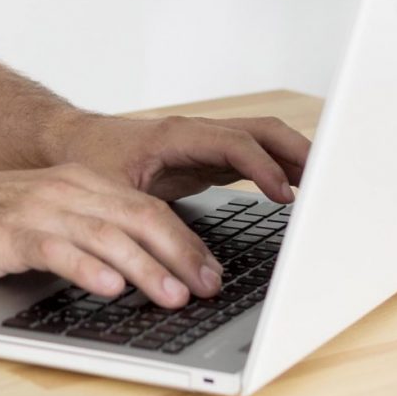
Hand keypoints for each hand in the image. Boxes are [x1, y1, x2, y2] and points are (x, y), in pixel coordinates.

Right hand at [0, 163, 223, 307]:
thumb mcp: (41, 219)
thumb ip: (84, 234)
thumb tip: (134, 271)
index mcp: (77, 184)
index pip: (146, 208)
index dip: (184, 240)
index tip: (211, 272)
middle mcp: (63, 191)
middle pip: (138, 218)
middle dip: (180, 254)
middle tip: (209, 287)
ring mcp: (35, 209)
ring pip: (106, 235)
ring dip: (146, 268)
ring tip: (173, 296)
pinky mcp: (6, 232)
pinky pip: (55, 249)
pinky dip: (86, 268)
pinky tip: (109, 288)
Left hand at [47, 112, 310, 203]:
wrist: (68, 143)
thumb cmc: (85, 162)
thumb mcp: (111, 195)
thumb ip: (148, 225)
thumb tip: (187, 264)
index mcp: (177, 135)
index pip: (236, 143)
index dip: (264, 168)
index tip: (285, 196)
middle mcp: (197, 133)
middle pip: (262, 130)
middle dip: (298, 152)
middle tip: (328, 182)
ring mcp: (204, 144)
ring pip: (262, 140)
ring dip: (293, 158)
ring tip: (323, 187)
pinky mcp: (205, 158)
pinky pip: (250, 157)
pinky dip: (275, 169)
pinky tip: (291, 193)